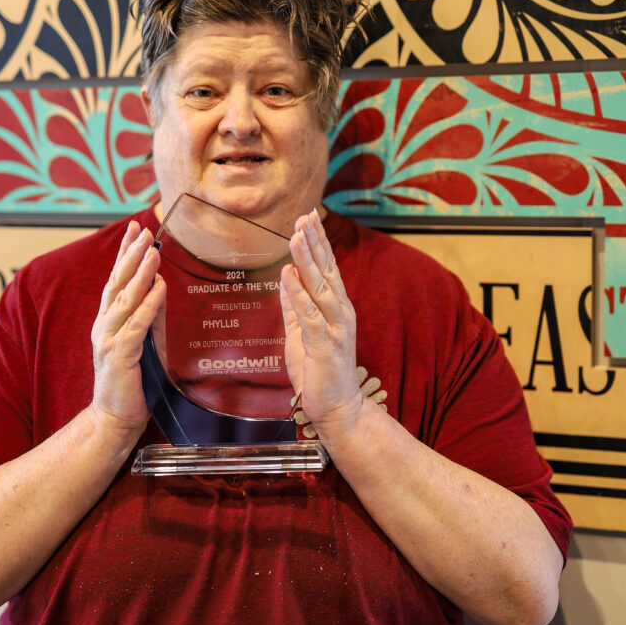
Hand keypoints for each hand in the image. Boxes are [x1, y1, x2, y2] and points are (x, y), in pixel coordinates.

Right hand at [90, 221, 165, 436]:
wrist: (114, 418)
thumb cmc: (132, 382)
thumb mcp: (144, 342)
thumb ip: (149, 316)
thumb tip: (160, 287)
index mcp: (107, 320)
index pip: (116, 280)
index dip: (124, 253)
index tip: (133, 229)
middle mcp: (104, 325)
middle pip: (117, 283)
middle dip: (131, 255)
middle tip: (143, 232)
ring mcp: (108, 340)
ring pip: (125, 300)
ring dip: (141, 274)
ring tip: (153, 251)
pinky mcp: (120, 356)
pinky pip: (136, 326)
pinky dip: (147, 306)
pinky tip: (158, 289)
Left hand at [280, 210, 363, 442]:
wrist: (338, 409)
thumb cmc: (319, 372)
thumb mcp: (301, 334)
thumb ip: (294, 307)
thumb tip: (285, 277)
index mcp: (336, 308)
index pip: (327, 268)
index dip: (318, 242)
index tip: (308, 217)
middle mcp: (340, 312)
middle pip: (326, 270)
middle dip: (315, 241)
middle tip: (305, 215)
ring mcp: (336, 328)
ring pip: (320, 287)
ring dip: (307, 260)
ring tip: (296, 235)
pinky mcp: (326, 345)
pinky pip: (310, 314)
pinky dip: (299, 293)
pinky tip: (289, 274)